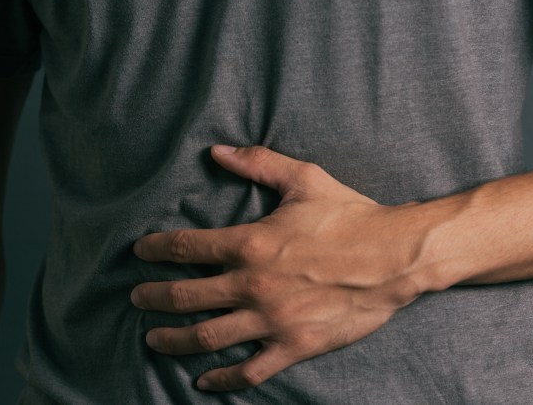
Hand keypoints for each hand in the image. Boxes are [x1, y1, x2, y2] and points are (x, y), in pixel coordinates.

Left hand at [131, 145, 424, 390]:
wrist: (395, 257)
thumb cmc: (350, 216)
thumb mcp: (303, 179)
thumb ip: (257, 164)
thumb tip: (217, 150)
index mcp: (250, 244)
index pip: (186, 248)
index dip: (155, 249)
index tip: (139, 252)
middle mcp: (252, 285)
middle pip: (185, 296)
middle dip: (153, 297)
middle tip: (137, 298)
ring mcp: (271, 320)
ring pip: (207, 337)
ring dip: (173, 339)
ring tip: (152, 338)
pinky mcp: (293, 345)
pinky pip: (249, 370)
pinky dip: (221, 378)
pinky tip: (202, 380)